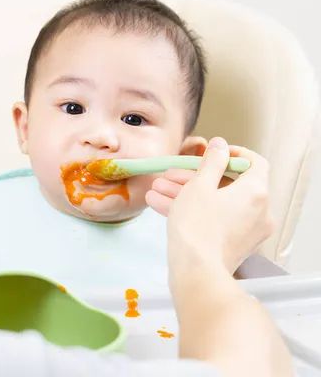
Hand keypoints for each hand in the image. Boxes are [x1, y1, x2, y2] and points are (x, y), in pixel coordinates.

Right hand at [146, 137, 273, 274]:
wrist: (196, 271)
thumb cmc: (197, 225)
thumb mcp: (199, 185)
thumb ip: (211, 162)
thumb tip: (220, 145)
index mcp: (256, 191)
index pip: (255, 163)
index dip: (233, 154)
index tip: (212, 154)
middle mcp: (259, 211)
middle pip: (228, 184)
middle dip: (195, 177)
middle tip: (170, 175)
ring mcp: (247, 230)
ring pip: (217, 204)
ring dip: (187, 194)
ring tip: (157, 190)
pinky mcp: (234, 245)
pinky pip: (215, 221)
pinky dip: (193, 212)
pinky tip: (160, 205)